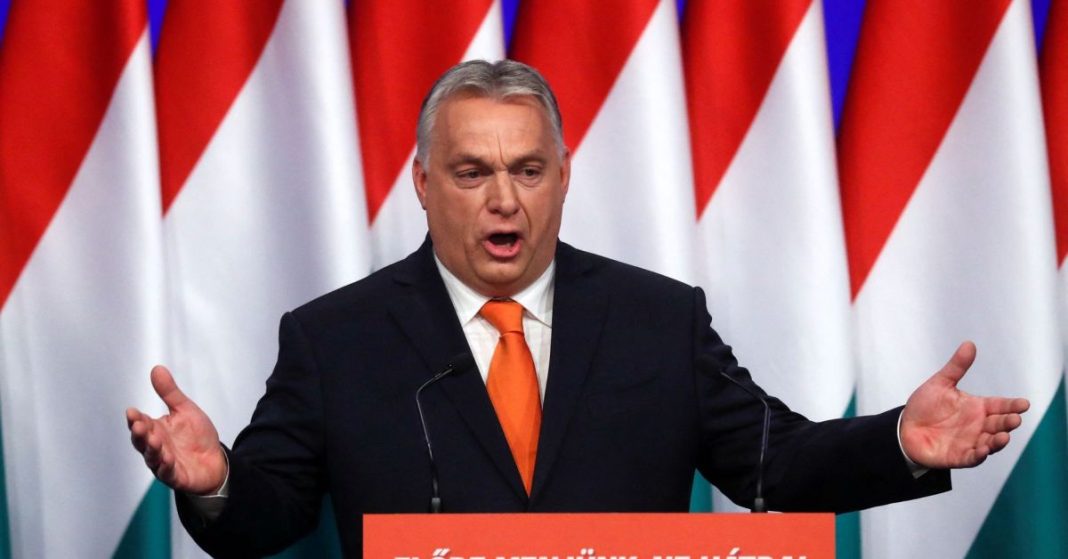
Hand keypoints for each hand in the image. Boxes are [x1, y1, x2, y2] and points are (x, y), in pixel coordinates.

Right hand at [126, 366, 227, 493]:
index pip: (141, 423)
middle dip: (139, 434)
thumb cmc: (196, 436)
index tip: (132, 412)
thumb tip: (156, 368)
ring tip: (153, 440)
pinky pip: (168, 473)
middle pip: (142, 441)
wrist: (214, 461)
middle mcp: (155, 447)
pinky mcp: (175, 476)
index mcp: (155, 430)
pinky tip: (168, 459)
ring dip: (152, 449)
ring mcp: (163, 463)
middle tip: (139, 425)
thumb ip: (170, 393)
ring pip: (152, 457)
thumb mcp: (185, 410)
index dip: (136, 419)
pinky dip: (166, 467)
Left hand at [900, 341, 1029, 468]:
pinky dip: (979, 455)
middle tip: (1015, 419)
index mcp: (977, 407)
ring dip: (998, 441)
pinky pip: (972, 457)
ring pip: (991, 443)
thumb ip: (956, 367)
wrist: (904, 428)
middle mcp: (978, 425)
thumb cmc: (925, 405)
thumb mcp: (940, 384)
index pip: (1000, 405)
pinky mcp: (959, 456)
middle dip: (1008, 422)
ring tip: (1004, 436)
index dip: (1012, 405)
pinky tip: (983, 450)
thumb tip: (969, 344)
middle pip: (999, 424)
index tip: (1024, 404)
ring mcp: (970, 441)